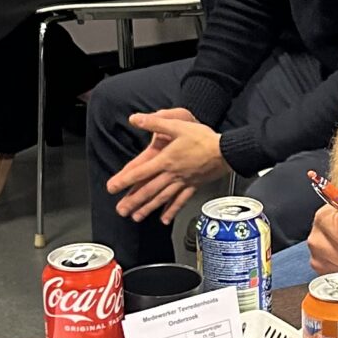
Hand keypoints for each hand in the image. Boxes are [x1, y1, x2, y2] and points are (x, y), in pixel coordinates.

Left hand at [105, 109, 225, 224]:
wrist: (225, 151)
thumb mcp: (177, 125)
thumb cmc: (202, 138)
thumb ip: (154, 122)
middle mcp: (171, 174)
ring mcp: (182, 182)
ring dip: (147, 208)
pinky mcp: (193, 186)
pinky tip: (164, 219)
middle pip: (149, 190)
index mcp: (165, 160)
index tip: (112, 188)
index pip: (140, 172)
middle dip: (133, 201)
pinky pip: (180, 201)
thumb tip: (135, 118)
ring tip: (136, 217)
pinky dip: (171, 211)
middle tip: (120, 210)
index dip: (124, 180)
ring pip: (161, 198)